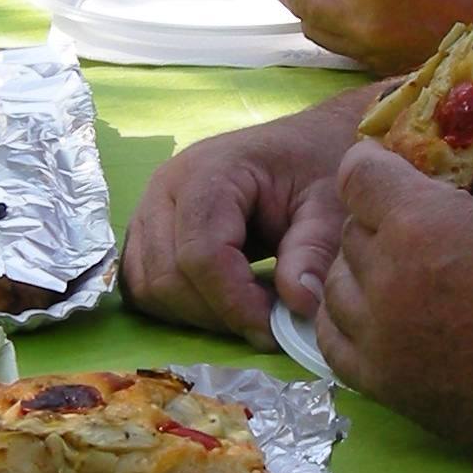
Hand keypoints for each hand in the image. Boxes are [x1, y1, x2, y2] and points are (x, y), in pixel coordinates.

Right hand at [121, 94, 369, 344]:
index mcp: (209, 171)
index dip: (235, 303)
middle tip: (269, 323)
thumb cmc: (316, 165)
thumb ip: (314, 251)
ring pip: (148, 287)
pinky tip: (222, 303)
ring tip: (249, 310)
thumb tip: (298, 303)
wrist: (302, 144)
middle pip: (168, 276)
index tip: (275, 329)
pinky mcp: (147, 233)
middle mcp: (166, 187)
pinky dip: (178, 307)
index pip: (202, 254)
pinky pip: (142, 285)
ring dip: (196, 315)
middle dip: (218, 313)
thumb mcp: (330, 204)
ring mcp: (149, 210)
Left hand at [317, 144, 472, 453]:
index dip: (375, 165)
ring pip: (335, 286)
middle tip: (419, 227)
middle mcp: (386, 282)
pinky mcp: (387, 386)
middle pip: (349, 230)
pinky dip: (346, 322)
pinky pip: (333, 343)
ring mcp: (381, 340)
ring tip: (403, 272)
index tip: (395, 172)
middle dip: (378, 219)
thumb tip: (464, 148)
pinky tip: (378, 314)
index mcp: (420, 226)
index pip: (356, 174)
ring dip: (360, 271)